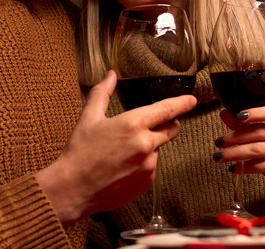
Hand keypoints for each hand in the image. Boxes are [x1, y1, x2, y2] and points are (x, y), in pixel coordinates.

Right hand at [36, 71, 196, 224]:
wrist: (73, 188)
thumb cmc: (80, 152)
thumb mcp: (89, 117)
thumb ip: (102, 93)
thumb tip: (111, 75)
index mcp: (133, 124)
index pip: (166, 110)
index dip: (181, 104)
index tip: (191, 100)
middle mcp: (146, 144)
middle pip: (171, 130)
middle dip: (166, 125)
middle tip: (146, 127)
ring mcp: (148, 165)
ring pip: (157, 149)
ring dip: (148, 146)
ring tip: (121, 152)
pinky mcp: (147, 181)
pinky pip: (151, 167)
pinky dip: (142, 164)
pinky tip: (122, 167)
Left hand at [214, 107, 264, 194]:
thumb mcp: (263, 139)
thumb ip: (244, 125)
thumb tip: (225, 113)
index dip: (255, 112)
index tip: (237, 116)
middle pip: (258, 132)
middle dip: (234, 137)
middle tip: (218, 142)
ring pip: (256, 149)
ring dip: (233, 153)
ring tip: (219, 156)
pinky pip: (259, 166)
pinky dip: (243, 167)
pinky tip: (233, 168)